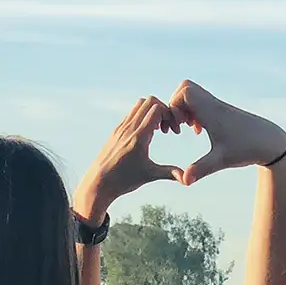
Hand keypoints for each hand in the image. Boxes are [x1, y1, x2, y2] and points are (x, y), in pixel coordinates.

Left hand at [76, 97, 179, 220]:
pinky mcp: (116, 131)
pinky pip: (131, 113)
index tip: (173, 130)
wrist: (98, 183)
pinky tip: (146, 134)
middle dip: (162, 110)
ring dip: (151, 112)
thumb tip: (187, 179)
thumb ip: (169, 173)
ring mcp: (121, 128)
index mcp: (139, 137)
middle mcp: (129, 128)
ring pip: (139, 105)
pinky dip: (142, 116)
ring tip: (158, 130)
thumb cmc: (124, 181)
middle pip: (149, 101)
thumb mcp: (149, 176)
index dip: (169, 115)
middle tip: (167, 128)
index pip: (156, 109)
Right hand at [166, 81, 285, 186]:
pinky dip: (195, 112)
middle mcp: (214, 105)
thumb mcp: (221, 160)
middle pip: (185, 87)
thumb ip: (200, 169)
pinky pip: (202, 102)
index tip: (179, 127)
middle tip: (180, 124)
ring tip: (190, 128)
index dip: (174, 107)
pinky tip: (200, 129)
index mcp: (211, 112)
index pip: (184, 92)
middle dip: (176, 105)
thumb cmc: (247, 149)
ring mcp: (218, 106)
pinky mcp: (223, 111)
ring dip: (185, 109)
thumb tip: (184, 181)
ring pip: (193, 94)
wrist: (270, 142)